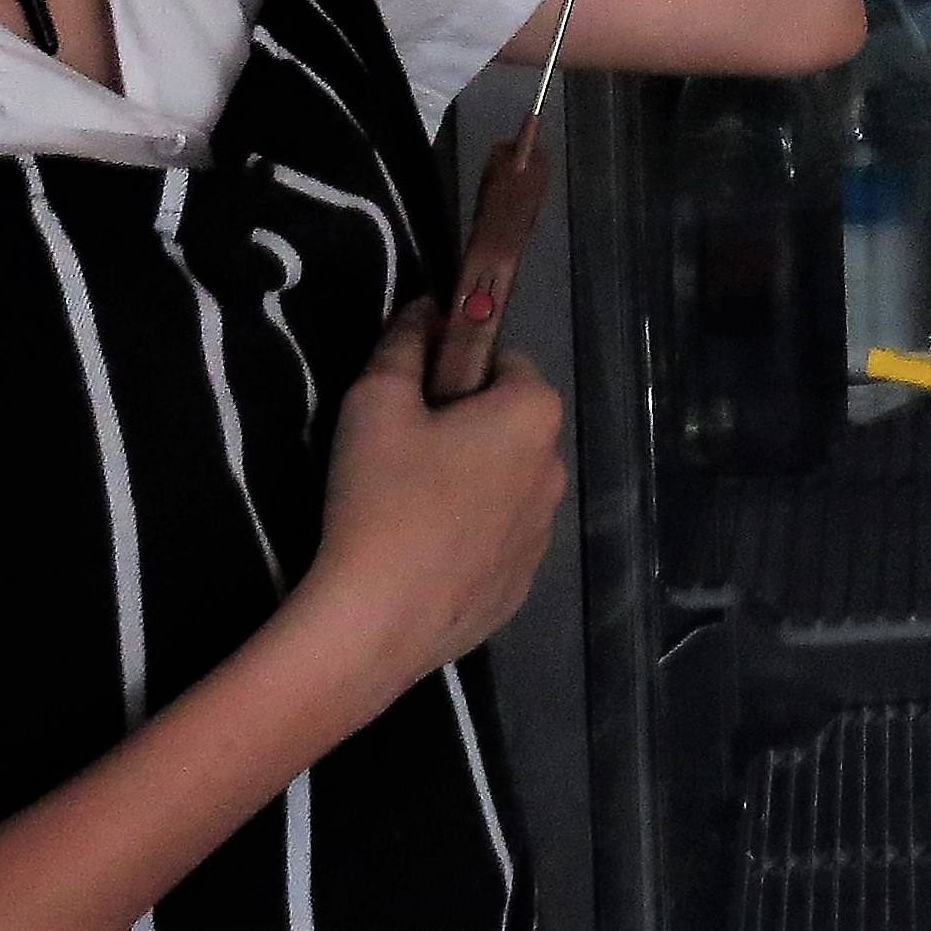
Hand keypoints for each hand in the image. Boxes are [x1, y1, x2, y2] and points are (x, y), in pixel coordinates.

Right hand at [290, 303, 567, 715]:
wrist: (374, 622)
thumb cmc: (380, 497)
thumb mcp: (375, 401)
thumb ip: (405, 344)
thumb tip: (427, 308)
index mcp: (533, 414)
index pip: (505, 363)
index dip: (456, 372)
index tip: (413, 400)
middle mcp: (556, 471)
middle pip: (509, 427)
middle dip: (465, 429)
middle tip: (401, 454)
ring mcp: (543, 537)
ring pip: (505, 487)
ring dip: (469, 486)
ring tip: (404, 512)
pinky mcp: (520, 589)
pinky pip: (496, 543)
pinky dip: (467, 541)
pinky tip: (418, 557)